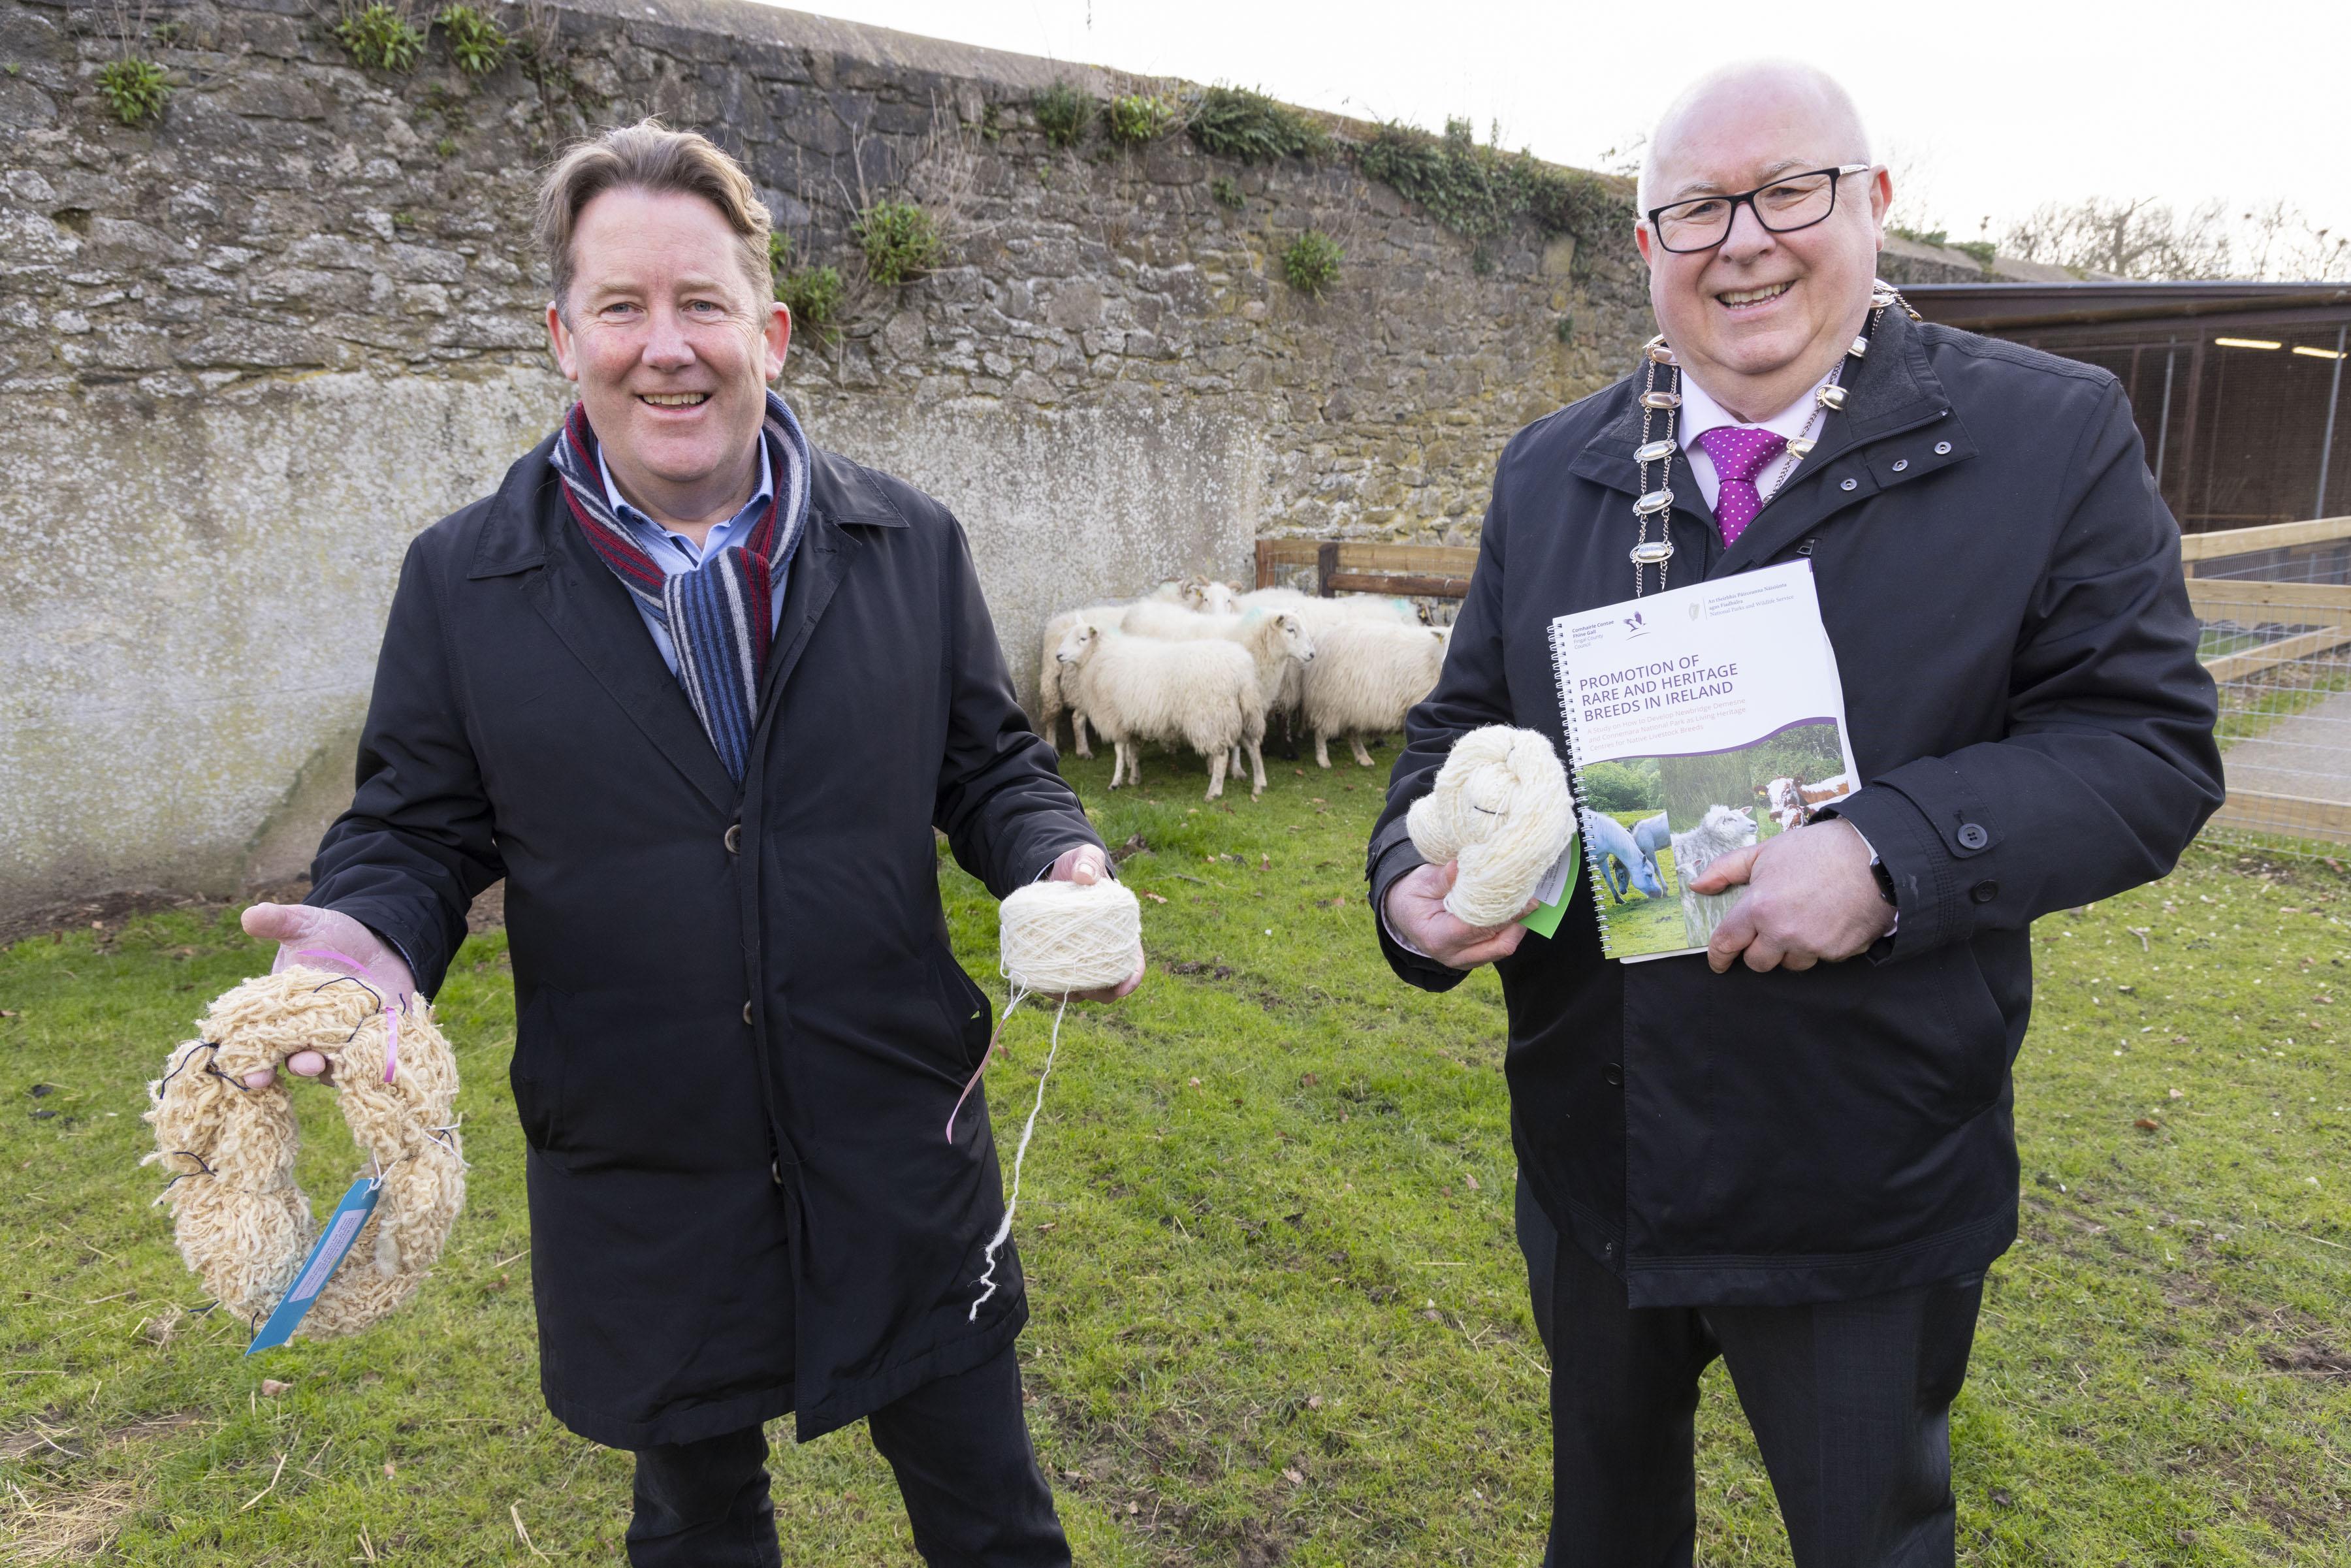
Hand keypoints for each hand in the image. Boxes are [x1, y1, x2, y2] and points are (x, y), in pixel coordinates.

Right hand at [236, 903, 418, 1087]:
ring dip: (331, 1068)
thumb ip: (280, 922)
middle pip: (296, 1060)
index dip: (253, 1062)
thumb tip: (250, 915)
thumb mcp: (306, 926)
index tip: (251, 1074)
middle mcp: (306, 1035)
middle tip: (302, 1063)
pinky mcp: (371, 1043)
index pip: (260, 1043)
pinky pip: (368, 1060)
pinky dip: (368, 1062)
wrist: (378, 947)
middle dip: (298, 1065)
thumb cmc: (332, 939)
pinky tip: (372, 1058)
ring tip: (329, 1062)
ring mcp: (339, 1043)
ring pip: (331, 1066)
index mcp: (280, 1012)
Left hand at [1046, 844, 1143, 1000]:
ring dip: (1072, 993)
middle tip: (1082, 988)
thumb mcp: (1085, 858)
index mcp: (1120, 932)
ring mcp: (1080, 959)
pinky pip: (1057, 982)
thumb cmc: (1078, 868)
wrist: (1054, 873)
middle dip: (1099, 993)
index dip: (1130, 980)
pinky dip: (1051, 987)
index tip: (1121, 987)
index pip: (1134, 965)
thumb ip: (1087, 862)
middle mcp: (1103, 951)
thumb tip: (1083, 875)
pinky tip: (1039, 981)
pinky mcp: (1057, 960)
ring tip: (1056, 986)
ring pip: (1083, 990)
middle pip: (1108, 986)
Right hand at [1384, 860, 1529, 969]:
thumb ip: (1442, 877)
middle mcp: (1453, 955)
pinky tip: (1516, 909)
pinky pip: (1500, 946)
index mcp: (1437, 937)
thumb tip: (1460, 865)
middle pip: (1498, 944)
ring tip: (1527, 901)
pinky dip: (1511, 928)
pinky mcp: (1475, 957)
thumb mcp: (1420, 882)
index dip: (1503, 912)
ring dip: (1518, 926)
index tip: (1522, 896)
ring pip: (1503, 947)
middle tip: (1532, 898)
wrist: (1404, 914)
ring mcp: (1465, 960)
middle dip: (1518, 921)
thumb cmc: (1412, 895)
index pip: (1477, 928)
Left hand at [1687, 819, 1894, 973]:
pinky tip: (1826, 922)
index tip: (1718, 961)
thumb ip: (1726, 869)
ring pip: (1790, 964)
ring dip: (1790, 950)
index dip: (1718, 955)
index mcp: (1760, 908)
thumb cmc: (1816, 849)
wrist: (1873, 853)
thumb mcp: (1765, 851)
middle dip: (1758, 950)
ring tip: (1802, 920)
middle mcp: (1783, 932)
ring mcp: (1813, 946)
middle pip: (1758, 962)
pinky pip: (1820, 959)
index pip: (1727, 942)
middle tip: (1769, 930)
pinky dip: (1819, 946)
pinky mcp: (1839, 952)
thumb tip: (1698, 885)